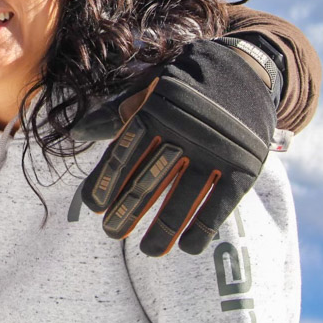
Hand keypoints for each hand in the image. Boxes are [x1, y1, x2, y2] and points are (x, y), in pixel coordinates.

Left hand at [71, 39, 276, 255]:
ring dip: (163, 229)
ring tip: (148, 251)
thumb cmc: (185, 85)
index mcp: (155, 111)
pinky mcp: (243, 166)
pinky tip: (186, 247)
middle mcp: (183, 132)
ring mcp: (214, 151)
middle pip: (149, 180)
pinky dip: (201, 227)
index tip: (93, 207)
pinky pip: (219, 204)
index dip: (106, 181)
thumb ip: (116, 114)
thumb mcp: (150, 90)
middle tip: (111, 232)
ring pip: (182, 199)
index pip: (124, 152)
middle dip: (127, 210)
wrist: (245, 71)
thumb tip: (76, 132)